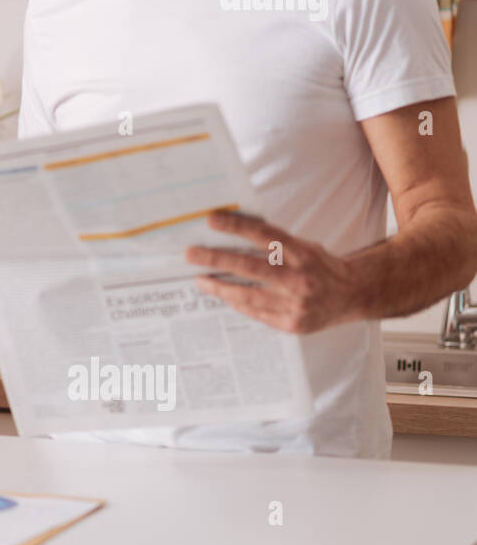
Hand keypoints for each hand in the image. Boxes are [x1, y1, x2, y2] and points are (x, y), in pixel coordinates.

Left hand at [185, 211, 359, 332]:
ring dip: (220, 287)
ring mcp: (297, 305)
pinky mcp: (293, 324)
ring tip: (200, 280)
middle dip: (216, 260)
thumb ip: (276, 244)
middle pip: (251, 267)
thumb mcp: (304, 247)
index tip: (211, 220)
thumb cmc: (321, 266)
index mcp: (303, 254)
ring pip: (249, 295)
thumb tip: (234, 232)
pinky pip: (257, 313)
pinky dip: (238, 303)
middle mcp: (300, 279)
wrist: (354, 295)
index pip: (265, 236)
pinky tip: (224, 295)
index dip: (237, 227)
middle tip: (190, 254)